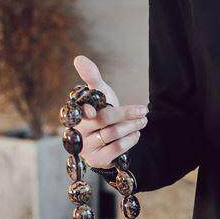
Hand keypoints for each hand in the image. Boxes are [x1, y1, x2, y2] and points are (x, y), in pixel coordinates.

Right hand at [73, 54, 147, 168]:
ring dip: (132, 126)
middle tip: (144, 111)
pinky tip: (137, 134)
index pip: (81, 109)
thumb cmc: (104, 110)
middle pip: (104, 120)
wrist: (111, 138)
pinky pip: (116, 149)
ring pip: (112, 134)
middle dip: (127, 114)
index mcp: (75, 112)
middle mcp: (78, 130)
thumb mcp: (100, 93)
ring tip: (143, 121)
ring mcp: (86, 147)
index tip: (97, 108)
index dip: (89, 108)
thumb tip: (79, 58)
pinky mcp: (96, 160)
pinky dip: (130, 140)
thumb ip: (92, 77)